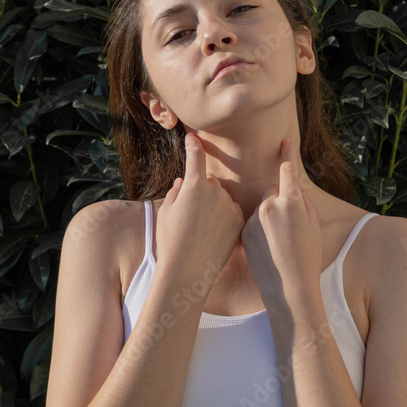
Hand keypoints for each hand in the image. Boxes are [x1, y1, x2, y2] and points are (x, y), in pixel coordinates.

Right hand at [155, 133, 244, 275]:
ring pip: (221, 197)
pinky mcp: (239, 220)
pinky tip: (213, 235)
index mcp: (194, 185)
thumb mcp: (166, 213)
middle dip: (201, 191)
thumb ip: (176, 193)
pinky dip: (224, 218)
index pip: (195, 156)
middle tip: (189, 216)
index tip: (192, 136)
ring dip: (214, 205)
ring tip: (201, 230)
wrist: (188, 269)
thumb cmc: (171, 241)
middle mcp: (215, 190)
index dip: (193, 145)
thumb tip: (183, 182)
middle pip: (209, 182)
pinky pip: (231, 211)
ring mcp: (230, 205)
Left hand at [241, 139, 322, 307]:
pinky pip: (252, 222)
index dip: (287, 154)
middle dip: (279, 202)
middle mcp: (270, 205)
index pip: (287, 170)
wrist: (289, 288)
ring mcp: (255, 218)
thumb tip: (293, 191)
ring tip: (278, 244)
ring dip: (268, 218)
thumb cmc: (308, 259)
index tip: (283, 141)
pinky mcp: (244, 231)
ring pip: (262, 208)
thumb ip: (303, 204)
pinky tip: (267, 250)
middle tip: (289, 228)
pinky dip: (258, 230)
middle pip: (273, 192)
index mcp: (292, 202)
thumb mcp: (314, 228)